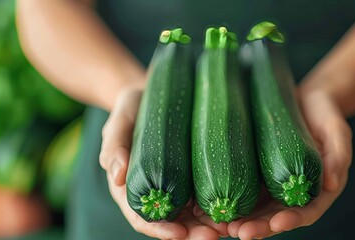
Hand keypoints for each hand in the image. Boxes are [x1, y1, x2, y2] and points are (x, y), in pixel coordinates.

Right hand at [99, 87, 226, 239]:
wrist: (154, 94)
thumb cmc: (131, 109)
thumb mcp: (119, 122)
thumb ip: (114, 145)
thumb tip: (117, 174)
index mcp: (132, 189)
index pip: (143, 219)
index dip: (160, 230)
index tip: (178, 233)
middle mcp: (159, 194)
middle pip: (176, 223)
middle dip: (194, 233)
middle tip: (214, 234)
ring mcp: (180, 187)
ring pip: (197, 215)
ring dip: (213, 225)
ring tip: (232, 226)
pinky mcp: (198, 176)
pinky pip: (211, 195)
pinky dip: (223, 204)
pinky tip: (240, 206)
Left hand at [227, 88, 352, 239]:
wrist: (305, 101)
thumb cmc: (326, 116)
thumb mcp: (337, 133)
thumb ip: (338, 157)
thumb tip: (332, 183)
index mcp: (317, 191)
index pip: (306, 213)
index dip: (291, 220)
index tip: (277, 224)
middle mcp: (292, 194)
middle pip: (275, 217)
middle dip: (259, 227)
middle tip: (240, 233)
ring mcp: (272, 185)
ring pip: (255, 209)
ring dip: (240, 220)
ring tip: (223, 226)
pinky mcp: (255, 172)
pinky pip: (241, 189)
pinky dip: (229, 199)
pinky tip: (210, 205)